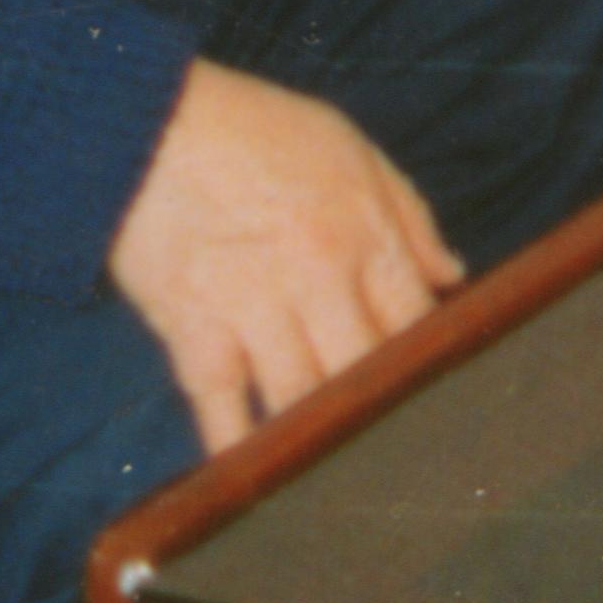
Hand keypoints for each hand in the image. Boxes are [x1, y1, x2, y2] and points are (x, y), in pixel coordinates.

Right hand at [106, 57, 459, 458]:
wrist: (150, 123)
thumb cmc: (255, 130)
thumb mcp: (351, 150)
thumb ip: (408, 218)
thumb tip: (452, 277)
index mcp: (366, 234)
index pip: (418, 324)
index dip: (433, 368)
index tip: (440, 401)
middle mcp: (319, 277)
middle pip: (367, 373)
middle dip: (382, 414)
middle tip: (399, 456)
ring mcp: (254, 308)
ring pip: (302, 400)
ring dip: (318, 438)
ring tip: (341, 476)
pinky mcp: (192, 328)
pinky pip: (220, 405)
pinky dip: (237, 448)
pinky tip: (257, 480)